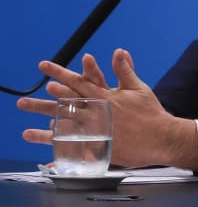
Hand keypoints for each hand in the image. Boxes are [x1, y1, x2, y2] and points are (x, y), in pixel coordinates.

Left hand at [16, 49, 197, 170]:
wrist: (162, 137)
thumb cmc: (151, 113)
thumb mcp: (139, 88)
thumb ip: (125, 70)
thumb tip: (118, 52)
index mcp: (106, 97)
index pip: (79, 82)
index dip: (61, 73)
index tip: (45, 68)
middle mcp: (98, 114)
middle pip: (67, 106)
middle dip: (45, 102)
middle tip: (25, 99)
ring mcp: (98, 132)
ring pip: (68, 129)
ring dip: (47, 131)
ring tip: (27, 131)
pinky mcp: (100, 148)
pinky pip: (79, 150)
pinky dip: (64, 152)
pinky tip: (50, 154)